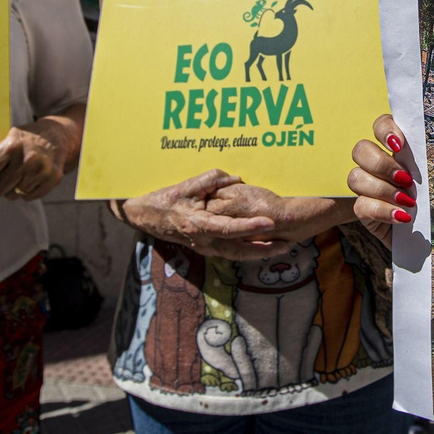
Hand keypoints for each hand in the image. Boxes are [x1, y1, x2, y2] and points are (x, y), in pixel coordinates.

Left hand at [0, 119, 73, 200]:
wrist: (57, 137)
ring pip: (13, 195)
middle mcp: (25, 160)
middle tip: (3, 175)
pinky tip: (32, 177)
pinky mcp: (52, 180)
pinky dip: (27, 191)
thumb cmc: (25, 140)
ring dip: (13, 188)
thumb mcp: (8, 139)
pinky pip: (28, 197)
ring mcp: (40, 171)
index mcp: (10, 147)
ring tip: (21, 173)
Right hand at [115, 169, 292, 260]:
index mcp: (198, 224)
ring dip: (260, 252)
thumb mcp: (186, 185)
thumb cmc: (166, 199)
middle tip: (287, 243)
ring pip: (237, 254)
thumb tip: (237, 179)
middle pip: (238, 249)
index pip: (229, 228)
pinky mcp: (208, 249)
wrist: (146, 216)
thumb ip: (212, 180)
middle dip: (264, 248)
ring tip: (283, 247)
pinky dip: (249, 251)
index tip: (269, 222)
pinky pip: (232, 252)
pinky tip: (265, 247)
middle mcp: (204, 241)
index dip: (250, 226)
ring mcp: (206, 248)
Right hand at [347, 114, 417, 248]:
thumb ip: (432, 156)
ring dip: (383, 189)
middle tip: (406, 180)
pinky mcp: (366, 212)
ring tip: (408, 202)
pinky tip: (403, 217)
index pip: (381, 125)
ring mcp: (369, 188)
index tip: (398, 145)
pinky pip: (360, 206)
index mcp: (399, 149)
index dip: (384, 130)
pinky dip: (382, 210)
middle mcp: (379, 164)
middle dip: (381, 164)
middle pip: (360, 150)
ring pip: (355, 177)